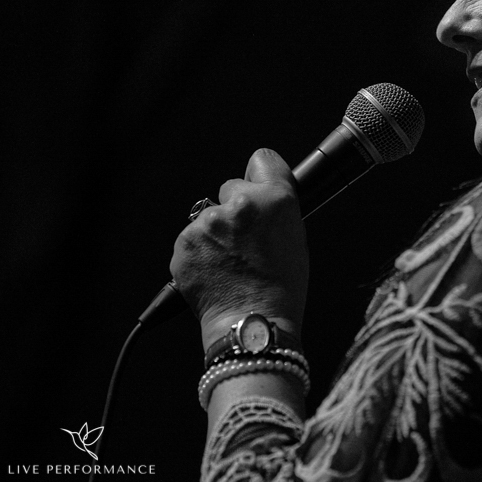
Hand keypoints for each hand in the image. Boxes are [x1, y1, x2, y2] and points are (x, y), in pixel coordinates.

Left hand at [170, 148, 308, 347]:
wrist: (251, 323)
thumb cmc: (281, 288)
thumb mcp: (296, 239)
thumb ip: (276, 211)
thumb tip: (261, 198)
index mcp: (275, 200)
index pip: (262, 159)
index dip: (259, 174)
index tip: (257, 185)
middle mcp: (240, 204)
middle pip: (231, 187)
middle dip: (236, 207)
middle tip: (245, 240)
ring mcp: (208, 223)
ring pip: (210, 216)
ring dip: (217, 234)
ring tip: (231, 263)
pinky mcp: (185, 242)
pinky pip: (192, 239)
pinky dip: (200, 252)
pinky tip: (216, 271)